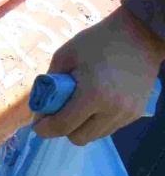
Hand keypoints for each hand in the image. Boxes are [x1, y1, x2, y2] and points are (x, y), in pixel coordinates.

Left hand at [34, 5, 164, 144]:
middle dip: (63, 129)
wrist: (138, 37)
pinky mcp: (136, 114)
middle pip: (79, 138)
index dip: (45, 129)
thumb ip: (48, 83)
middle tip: (57, 112)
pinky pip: (109, 128)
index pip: (64, 125)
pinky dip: (96, 122)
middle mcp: (112, 110)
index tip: (37, 125)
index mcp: (92, 94)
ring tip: (77, 105)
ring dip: (81, 126)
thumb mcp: (64, 56)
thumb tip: (39, 107)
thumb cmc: (97, 42)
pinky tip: (95, 104)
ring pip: (95, 136)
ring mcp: (127, 114)